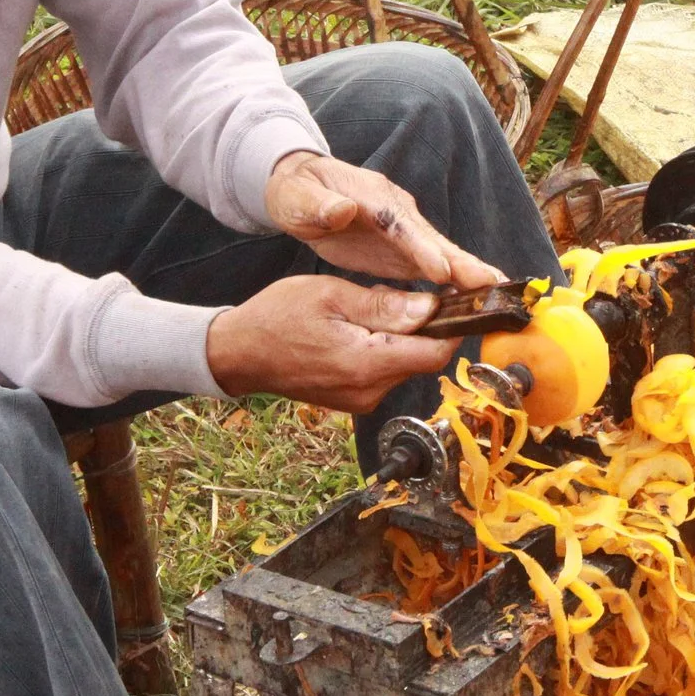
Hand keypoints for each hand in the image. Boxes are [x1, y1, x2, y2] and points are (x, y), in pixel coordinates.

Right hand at [205, 275, 459, 408]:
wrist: (239, 353)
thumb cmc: (278, 316)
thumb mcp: (332, 295)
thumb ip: (384, 305)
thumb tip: (431, 308)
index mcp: (365, 363)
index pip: (435, 353)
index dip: (453, 327)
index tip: (456, 301)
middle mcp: (369, 390)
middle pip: (423, 359)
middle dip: (425, 327)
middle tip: (404, 295)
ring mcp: (361, 400)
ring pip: (405, 365)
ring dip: (403, 337)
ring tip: (371, 309)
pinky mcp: (354, 400)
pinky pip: (385, 372)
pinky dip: (385, 349)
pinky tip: (361, 329)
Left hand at [263, 152, 502, 288]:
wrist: (303, 189)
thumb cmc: (297, 193)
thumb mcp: (296, 197)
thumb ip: (317, 205)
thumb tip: (342, 210)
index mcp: (373, 198)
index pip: (400, 224)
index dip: (421, 247)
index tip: (442, 270)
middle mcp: (398, 213)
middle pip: (433, 239)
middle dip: (462, 262)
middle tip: (493, 283)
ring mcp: (405, 232)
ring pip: (441, 254)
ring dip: (469, 274)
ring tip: (498, 292)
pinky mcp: (404, 251)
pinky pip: (434, 268)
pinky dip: (457, 282)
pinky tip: (475, 300)